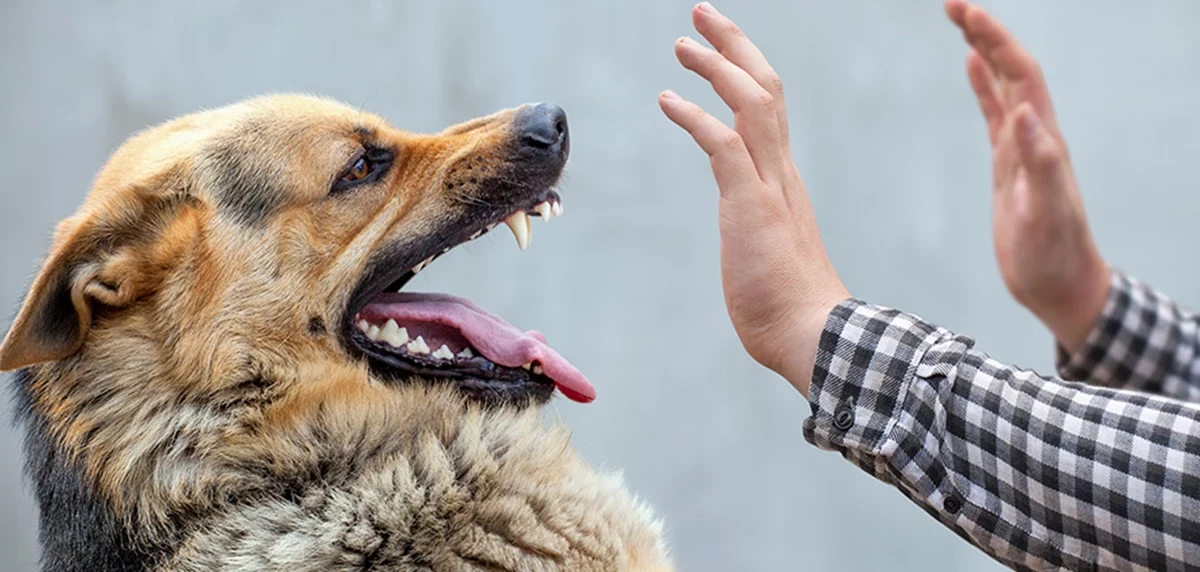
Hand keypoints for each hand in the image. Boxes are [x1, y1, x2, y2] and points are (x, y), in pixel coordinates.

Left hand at [659, 3, 848, 396]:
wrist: (813, 336)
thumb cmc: (790, 308)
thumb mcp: (768, 255)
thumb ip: (759, 233)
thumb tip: (751, 242)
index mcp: (784, 180)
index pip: (770, 109)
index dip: (744, 71)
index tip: (720, 48)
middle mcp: (781, 173)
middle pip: (766, 87)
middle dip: (734, 44)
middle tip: (702, 13)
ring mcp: (769, 186)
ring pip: (752, 103)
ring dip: (716, 66)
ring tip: (682, 42)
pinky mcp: (750, 205)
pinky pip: (723, 145)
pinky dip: (695, 116)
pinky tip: (668, 99)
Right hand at [946, 0, 1109, 351]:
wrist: (1060, 284)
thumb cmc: (1054, 255)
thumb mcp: (1046, 212)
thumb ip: (1040, 161)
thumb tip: (1023, 110)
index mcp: (1043, 138)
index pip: (1020, 73)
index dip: (995, 39)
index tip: (965, 11)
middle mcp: (1035, 134)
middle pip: (1011, 67)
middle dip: (985, 31)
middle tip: (952, 3)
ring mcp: (1022, 147)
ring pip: (1003, 84)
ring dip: (984, 49)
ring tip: (960, 20)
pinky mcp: (1009, 164)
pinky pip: (994, 112)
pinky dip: (982, 85)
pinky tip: (970, 68)